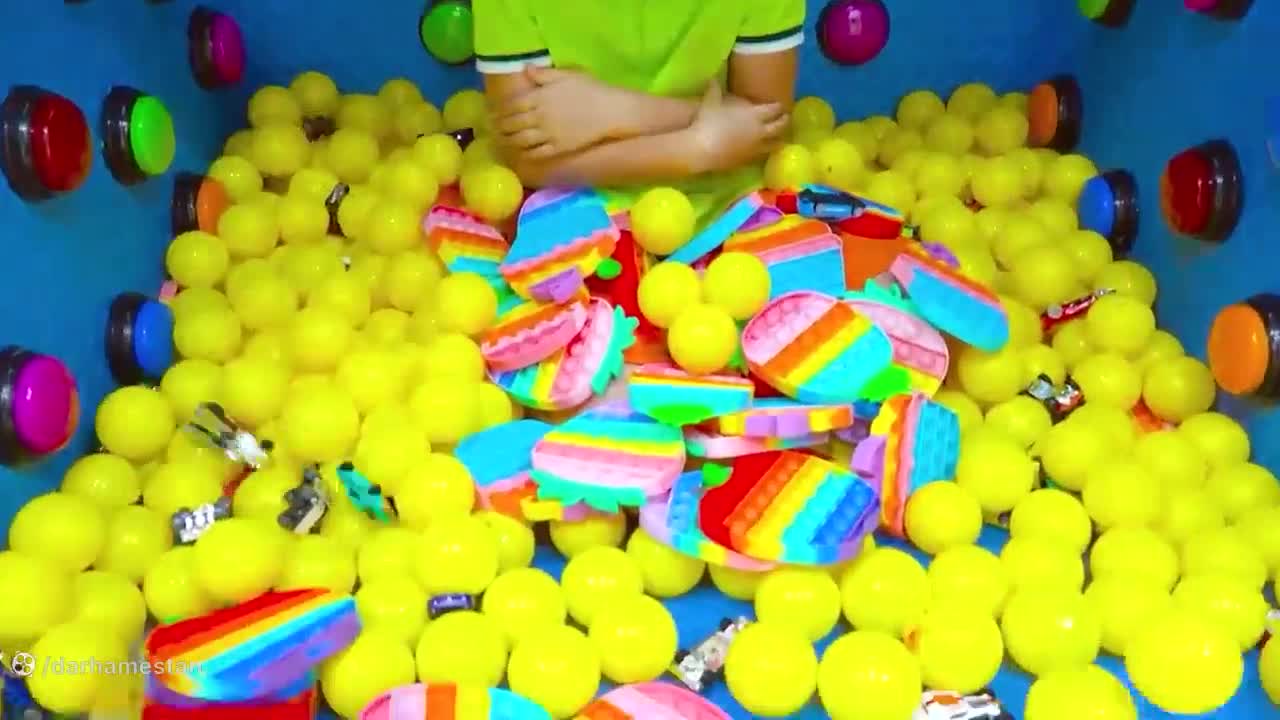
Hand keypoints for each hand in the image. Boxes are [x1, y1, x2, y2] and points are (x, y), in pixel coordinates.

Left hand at [493, 67, 624, 158]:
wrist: (610, 111)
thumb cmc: (590, 90)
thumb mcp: (567, 75)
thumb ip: (544, 73)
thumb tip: (526, 69)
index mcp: (540, 97)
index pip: (512, 105)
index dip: (499, 110)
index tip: (491, 112)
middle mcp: (539, 116)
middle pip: (512, 124)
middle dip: (499, 127)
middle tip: (491, 129)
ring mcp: (548, 134)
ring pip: (520, 140)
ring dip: (508, 141)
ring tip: (501, 141)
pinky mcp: (558, 148)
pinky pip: (536, 153)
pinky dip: (524, 153)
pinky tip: (519, 153)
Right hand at [685, 83, 787, 173]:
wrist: (702, 150)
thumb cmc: (708, 123)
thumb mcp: (710, 102)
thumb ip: (714, 90)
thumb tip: (712, 79)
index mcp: (754, 115)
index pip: (774, 109)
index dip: (779, 106)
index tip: (780, 104)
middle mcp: (759, 131)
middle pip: (779, 126)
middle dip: (784, 122)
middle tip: (786, 118)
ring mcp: (755, 148)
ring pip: (774, 144)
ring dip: (778, 139)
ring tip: (780, 138)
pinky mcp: (747, 161)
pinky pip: (761, 155)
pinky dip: (764, 151)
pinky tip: (762, 150)